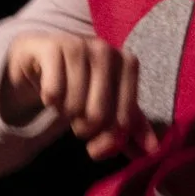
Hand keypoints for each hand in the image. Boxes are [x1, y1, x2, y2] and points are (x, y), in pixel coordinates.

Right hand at [1, 32, 158, 159]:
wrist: (42, 58)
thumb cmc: (81, 83)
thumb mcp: (109, 104)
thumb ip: (130, 126)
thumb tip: (152, 150)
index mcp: (128, 64)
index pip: (124, 120)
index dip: (108, 142)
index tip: (96, 148)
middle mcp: (107, 51)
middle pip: (99, 116)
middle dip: (84, 130)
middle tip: (77, 122)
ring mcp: (79, 45)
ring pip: (74, 107)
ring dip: (65, 114)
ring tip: (65, 102)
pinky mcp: (52, 48)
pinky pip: (53, 93)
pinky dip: (49, 101)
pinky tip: (50, 91)